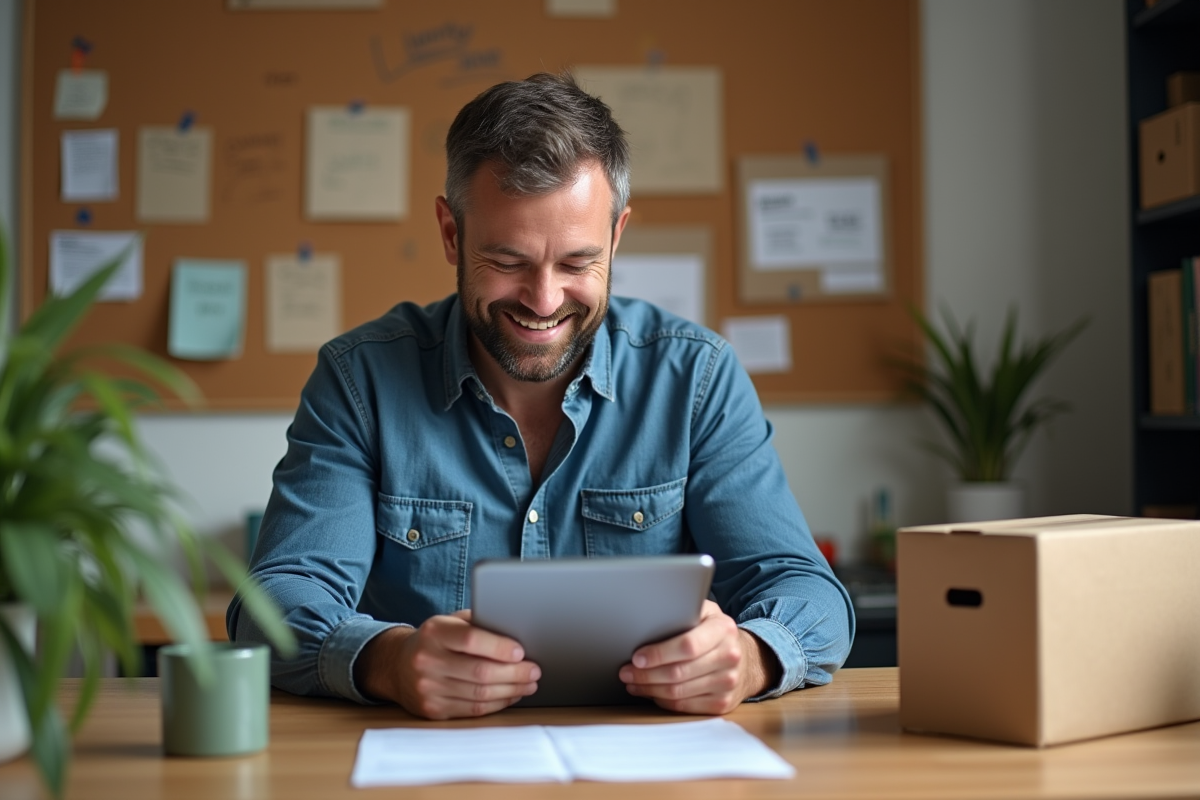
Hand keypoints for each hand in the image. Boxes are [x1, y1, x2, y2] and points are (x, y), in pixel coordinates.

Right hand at [354, 610, 539, 719]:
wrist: (396, 666)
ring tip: (529, 684)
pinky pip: (473, 710)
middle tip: (534, 671)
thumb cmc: (435, 640)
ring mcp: (428, 688)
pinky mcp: (433, 710)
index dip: (500, 647)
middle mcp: (427, 660)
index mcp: (434, 632)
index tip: (521, 652)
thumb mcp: (449, 622)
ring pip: (480, 694)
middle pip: (480, 671)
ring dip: (511, 690)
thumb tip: (516, 632)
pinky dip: (497, 704)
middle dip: (514, 673)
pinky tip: (511, 695)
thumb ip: (477, 624)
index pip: (471, 639)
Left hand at [618, 600, 779, 714]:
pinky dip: (662, 701)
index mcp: (723, 629)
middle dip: (646, 674)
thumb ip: (683, 612)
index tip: (637, 657)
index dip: (659, 653)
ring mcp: (728, 682)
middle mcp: (730, 656)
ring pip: (679, 693)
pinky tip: (650, 692)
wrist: (747, 657)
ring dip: (649, 689)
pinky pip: (684, 707)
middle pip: (679, 672)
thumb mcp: (705, 613)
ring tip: (632, 681)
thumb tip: (648, 617)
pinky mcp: (723, 703)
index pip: (688, 645)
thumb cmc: (715, 632)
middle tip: (625, 672)